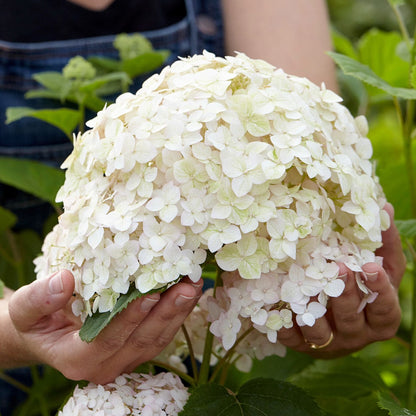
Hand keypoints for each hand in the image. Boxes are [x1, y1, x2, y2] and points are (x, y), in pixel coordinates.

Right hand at [8, 270, 201, 383]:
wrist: (44, 333)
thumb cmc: (35, 320)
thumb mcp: (25, 309)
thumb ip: (38, 298)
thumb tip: (64, 280)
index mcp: (76, 359)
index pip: (108, 339)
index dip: (131, 318)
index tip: (152, 293)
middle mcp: (104, 366)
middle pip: (141, 341)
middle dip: (167, 312)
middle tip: (187, 285)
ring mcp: (123, 361)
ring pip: (156, 340)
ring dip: (178, 312)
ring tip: (194, 285)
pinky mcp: (134, 351)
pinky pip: (159, 336)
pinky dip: (175, 315)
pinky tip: (188, 294)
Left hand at [277, 203, 405, 357]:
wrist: (340, 324)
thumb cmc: (364, 291)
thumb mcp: (380, 269)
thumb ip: (383, 244)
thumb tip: (385, 207)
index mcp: (379, 319)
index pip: (385, 308)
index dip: (379, 289)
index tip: (369, 266)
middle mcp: (356, 335)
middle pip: (351, 319)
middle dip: (344, 294)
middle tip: (336, 268)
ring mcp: (329, 343)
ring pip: (321, 333)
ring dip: (312, 312)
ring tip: (303, 289)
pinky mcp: (303, 346)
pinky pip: (290, 338)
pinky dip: (281, 324)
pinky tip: (272, 308)